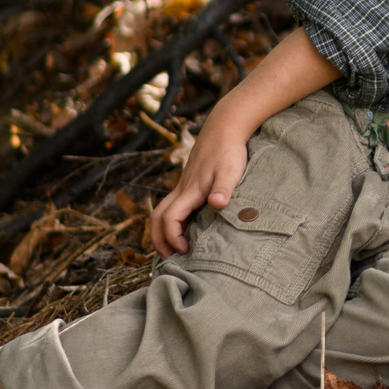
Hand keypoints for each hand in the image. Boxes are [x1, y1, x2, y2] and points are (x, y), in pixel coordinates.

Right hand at [150, 122, 249, 255]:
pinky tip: (186, 230)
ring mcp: (184, 187)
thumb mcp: (230, 171)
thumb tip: (217, 204)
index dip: (172, 238)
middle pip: (157, 218)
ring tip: (174, 249)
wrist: (224, 128)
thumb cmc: (229, 151)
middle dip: (159, 240)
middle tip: (170, 259)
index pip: (169, 219)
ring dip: (162, 232)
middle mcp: (182, 191)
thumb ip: (224, 189)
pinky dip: (172, 222)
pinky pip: (173, 207)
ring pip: (162, 212)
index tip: (185, 251)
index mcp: (189, 191)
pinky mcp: (190, 185)